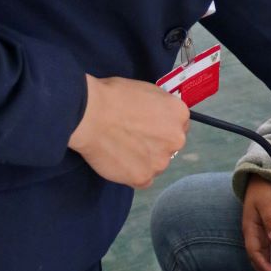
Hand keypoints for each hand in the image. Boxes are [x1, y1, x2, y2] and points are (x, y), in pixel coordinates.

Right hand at [68, 74, 188, 187]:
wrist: (91, 114)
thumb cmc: (114, 96)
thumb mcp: (147, 90)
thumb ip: (161, 107)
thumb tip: (161, 116)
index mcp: (179, 114)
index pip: (179, 125)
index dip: (163, 126)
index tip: (149, 127)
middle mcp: (176, 139)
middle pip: (170, 146)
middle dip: (156, 144)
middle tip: (133, 138)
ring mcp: (161, 161)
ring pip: (157, 165)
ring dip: (144, 160)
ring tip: (122, 150)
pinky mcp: (143, 178)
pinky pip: (143, 180)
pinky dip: (132, 174)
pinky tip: (119, 162)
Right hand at [242, 177, 270, 270]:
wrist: (258, 180)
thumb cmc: (262, 192)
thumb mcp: (267, 204)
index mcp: (250, 229)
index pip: (254, 252)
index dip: (262, 265)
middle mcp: (252, 233)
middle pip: (255, 256)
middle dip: (262, 270)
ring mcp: (257, 232)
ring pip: (259, 253)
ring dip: (265, 266)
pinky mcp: (263, 230)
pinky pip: (264, 247)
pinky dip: (269, 257)